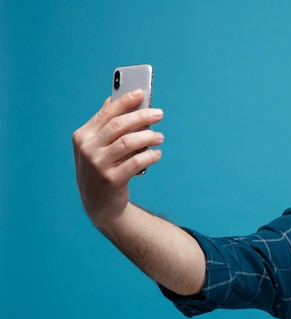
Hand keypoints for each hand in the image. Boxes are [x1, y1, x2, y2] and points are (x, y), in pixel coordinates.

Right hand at [72, 89, 163, 226]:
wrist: (99, 205)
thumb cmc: (101, 169)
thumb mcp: (96, 147)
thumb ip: (104, 125)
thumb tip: (114, 99)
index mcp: (82, 136)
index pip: (107, 112)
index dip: (125, 101)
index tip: (142, 92)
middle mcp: (87, 149)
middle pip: (119, 125)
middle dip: (142, 116)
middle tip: (159, 114)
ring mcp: (98, 165)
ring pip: (129, 142)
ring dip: (149, 136)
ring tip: (159, 137)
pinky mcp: (111, 180)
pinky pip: (137, 162)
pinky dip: (150, 155)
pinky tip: (157, 154)